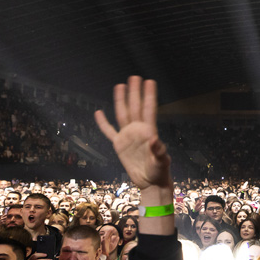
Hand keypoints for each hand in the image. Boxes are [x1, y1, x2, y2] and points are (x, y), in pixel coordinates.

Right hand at [95, 77, 171, 192]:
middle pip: (134, 107)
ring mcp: (127, 136)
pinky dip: (103, 122)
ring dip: (121, 100)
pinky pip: (108, 131)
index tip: (149, 81)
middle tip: (134, 77)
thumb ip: (159, 151)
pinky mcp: (119, 145)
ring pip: (122, 114)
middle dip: (134, 92)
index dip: (149, 95)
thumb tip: (155, 140)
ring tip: (120, 86)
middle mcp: (137, 130)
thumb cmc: (159, 171)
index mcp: (148, 131)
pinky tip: (98, 112)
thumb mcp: (161, 162)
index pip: (148, 109)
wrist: (150, 182)